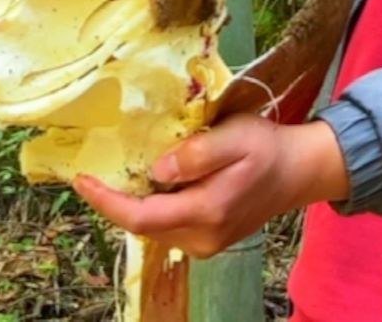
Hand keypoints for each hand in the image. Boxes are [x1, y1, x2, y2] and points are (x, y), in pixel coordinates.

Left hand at [73, 115, 350, 257]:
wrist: (300, 171)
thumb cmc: (268, 148)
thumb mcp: (235, 137)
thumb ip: (197, 154)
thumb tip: (158, 169)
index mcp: (206, 212)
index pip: (140, 217)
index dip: (106, 201)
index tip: (81, 179)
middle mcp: (202, 238)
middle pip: (143, 225)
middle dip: (115, 200)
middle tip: (96, 168)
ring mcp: (206, 243)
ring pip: (154, 227)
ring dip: (134, 203)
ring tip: (119, 173)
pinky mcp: (209, 239)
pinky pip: (169, 225)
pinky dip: (153, 206)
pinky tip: (152, 183)